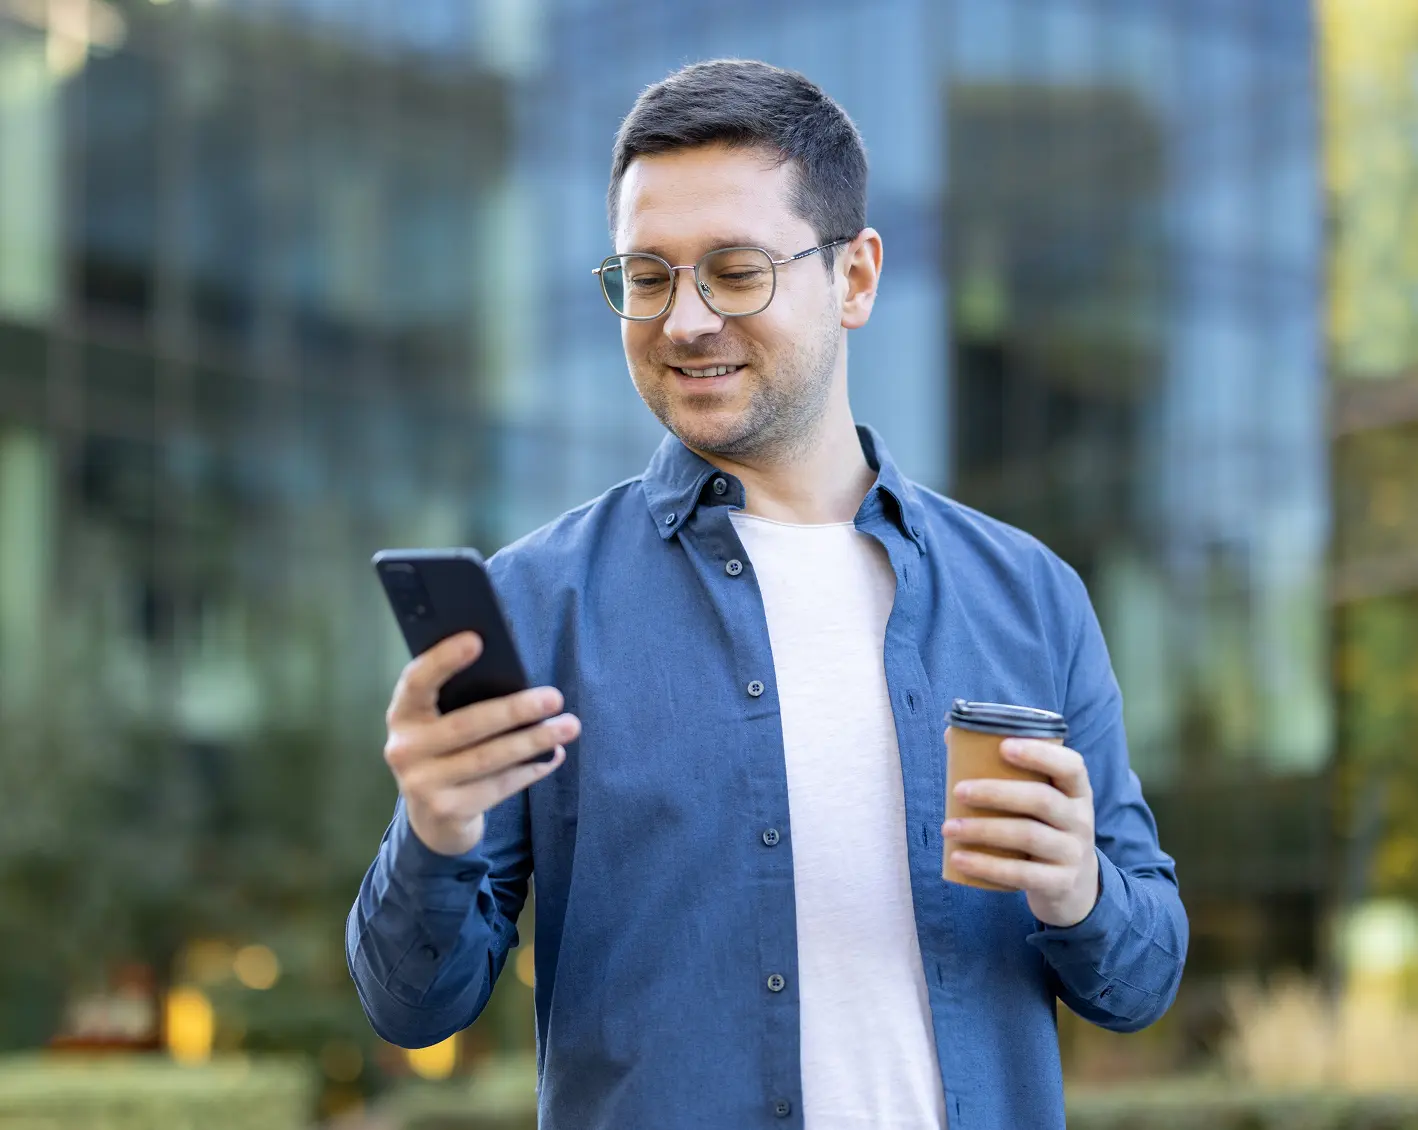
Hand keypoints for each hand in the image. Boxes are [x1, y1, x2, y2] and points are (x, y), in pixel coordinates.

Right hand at [383, 632, 578, 856]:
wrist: (431, 817)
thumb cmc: (446, 750)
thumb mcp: (440, 723)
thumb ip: (460, 701)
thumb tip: (515, 679)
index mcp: (402, 714)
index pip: (416, 682)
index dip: (443, 660)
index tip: (477, 640)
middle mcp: (404, 749)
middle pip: (465, 725)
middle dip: (515, 710)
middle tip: (554, 697)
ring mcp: (422, 784)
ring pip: (488, 758)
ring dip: (534, 741)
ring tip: (568, 726)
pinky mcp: (446, 811)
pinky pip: (498, 786)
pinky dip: (531, 769)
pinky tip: (554, 754)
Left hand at [942, 739, 1099, 926]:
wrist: (1074, 886)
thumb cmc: (1043, 828)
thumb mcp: (1039, 801)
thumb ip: (1005, 771)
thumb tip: (951, 736)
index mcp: (1076, 792)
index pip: (1071, 767)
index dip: (1040, 753)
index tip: (1003, 746)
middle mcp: (1080, 820)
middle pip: (1042, 800)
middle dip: (997, 793)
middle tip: (958, 790)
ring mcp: (1072, 853)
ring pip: (1028, 836)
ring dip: (983, 830)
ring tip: (948, 828)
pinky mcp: (1060, 883)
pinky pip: (1021, 874)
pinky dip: (986, 866)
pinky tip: (958, 859)